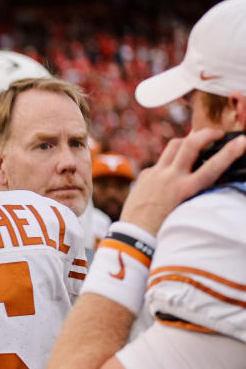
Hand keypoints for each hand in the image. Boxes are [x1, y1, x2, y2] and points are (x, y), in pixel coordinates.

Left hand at [120, 128, 245, 233]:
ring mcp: (155, 174)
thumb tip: (208, 174)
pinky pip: (161, 162)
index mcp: (185, 190)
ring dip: (188, 140)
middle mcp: (170, 178)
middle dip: (207, 133)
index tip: (242, 140)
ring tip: (198, 140)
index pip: (213, 167)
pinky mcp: (144, 176)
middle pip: (190, 144)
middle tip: (217, 133)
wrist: (134, 236)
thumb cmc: (164, 228)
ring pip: (174, 145)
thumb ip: (197, 190)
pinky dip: (171, 161)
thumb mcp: (187, 209)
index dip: (230, 152)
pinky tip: (174, 169)